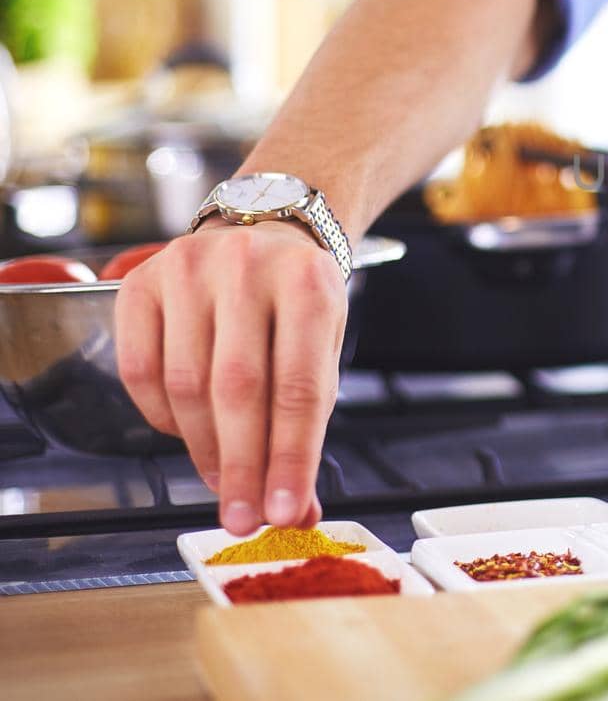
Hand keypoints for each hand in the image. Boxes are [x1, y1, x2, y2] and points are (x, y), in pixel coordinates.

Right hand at [114, 220, 347, 534]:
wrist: (264, 234)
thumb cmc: (296, 304)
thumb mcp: (323, 349)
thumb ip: (309, 426)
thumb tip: (297, 511)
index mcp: (309, 284)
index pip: (299, 387)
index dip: (291, 458)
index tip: (284, 511)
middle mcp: (246, 267)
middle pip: (238, 389)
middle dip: (241, 466)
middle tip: (242, 519)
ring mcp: (188, 269)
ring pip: (186, 385)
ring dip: (203, 448)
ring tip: (222, 479)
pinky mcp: (139, 282)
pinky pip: (139, 370)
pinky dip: (161, 415)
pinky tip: (184, 429)